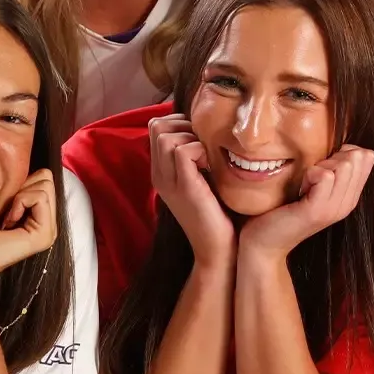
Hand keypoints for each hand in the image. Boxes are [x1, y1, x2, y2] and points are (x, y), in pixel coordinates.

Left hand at [0, 169, 58, 281]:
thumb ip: (17, 188)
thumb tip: (31, 166)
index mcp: (39, 217)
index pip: (43, 178)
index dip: (20, 183)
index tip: (2, 206)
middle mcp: (49, 224)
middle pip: (47, 179)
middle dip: (22, 187)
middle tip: (5, 212)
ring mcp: (49, 231)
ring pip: (45, 185)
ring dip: (19, 196)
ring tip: (5, 219)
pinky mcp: (45, 234)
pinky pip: (39, 197)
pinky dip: (20, 202)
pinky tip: (7, 223)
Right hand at [148, 114, 234, 268]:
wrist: (217, 249)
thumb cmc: (217, 212)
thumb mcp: (202, 178)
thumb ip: (197, 157)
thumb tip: (206, 129)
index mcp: (161, 171)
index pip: (156, 127)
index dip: (180, 123)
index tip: (201, 140)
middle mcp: (159, 175)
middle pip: (156, 126)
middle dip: (184, 125)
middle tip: (204, 146)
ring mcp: (168, 182)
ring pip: (165, 135)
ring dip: (192, 137)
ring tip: (207, 158)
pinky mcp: (185, 188)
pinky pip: (183, 150)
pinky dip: (200, 149)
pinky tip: (211, 166)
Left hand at [239, 145, 373, 256]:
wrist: (263, 243)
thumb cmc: (282, 208)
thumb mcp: (312, 185)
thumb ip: (329, 168)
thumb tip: (339, 143)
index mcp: (350, 196)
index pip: (367, 156)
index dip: (342, 151)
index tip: (322, 167)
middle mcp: (348, 203)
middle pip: (358, 157)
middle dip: (333, 156)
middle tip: (311, 176)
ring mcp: (335, 208)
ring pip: (345, 164)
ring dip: (320, 165)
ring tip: (305, 183)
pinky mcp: (318, 210)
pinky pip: (325, 175)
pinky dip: (310, 174)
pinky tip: (300, 189)